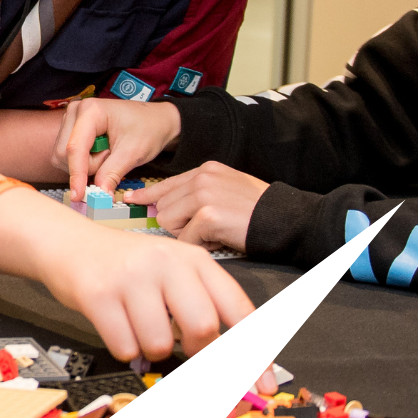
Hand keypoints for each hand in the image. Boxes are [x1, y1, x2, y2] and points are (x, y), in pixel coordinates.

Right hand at [30, 220, 255, 363]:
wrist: (68, 243)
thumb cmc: (126, 267)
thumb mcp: (171, 271)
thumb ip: (202, 304)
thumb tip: (233, 360)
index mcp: (193, 259)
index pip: (237, 309)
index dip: (255, 354)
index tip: (265, 386)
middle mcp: (166, 262)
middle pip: (203, 328)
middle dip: (196, 351)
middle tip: (181, 346)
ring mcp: (131, 277)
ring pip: (161, 345)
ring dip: (152, 350)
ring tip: (138, 325)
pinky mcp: (99, 295)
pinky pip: (125, 348)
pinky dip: (124, 348)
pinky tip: (116, 324)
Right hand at [50, 98, 181, 199]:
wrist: (156, 121)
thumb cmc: (148, 129)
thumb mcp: (133, 153)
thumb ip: (112, 173)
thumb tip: (99, 195)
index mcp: (90, 111)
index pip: (74, 147)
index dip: (76, 174)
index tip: (78, 195)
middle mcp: (76, 112)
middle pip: (65, 153)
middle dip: (87, 166)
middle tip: (112, 158)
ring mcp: (72, 120)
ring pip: (64, 157)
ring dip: (86, 165)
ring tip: (109, 154)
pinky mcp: (72, 130)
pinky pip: (68, 156)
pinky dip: (84, 163)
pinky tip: (101, 154)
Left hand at [133, 163, 269, 252]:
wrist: (287, 219)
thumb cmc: (258, 212)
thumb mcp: (226, 191)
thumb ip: (197, 194)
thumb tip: (165, 208)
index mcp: (205, 170)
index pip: (166, 184)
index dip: (147, 196)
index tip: (131, 200)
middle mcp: (202, 177)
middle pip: (164, 207)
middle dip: (180, 225)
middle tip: (207, 229)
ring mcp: (204, 194)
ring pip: (170, 222)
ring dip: (189, 235)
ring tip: (216, 232)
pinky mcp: (208, 215)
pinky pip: (186, 240)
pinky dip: (202, 246)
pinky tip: (221, 239)